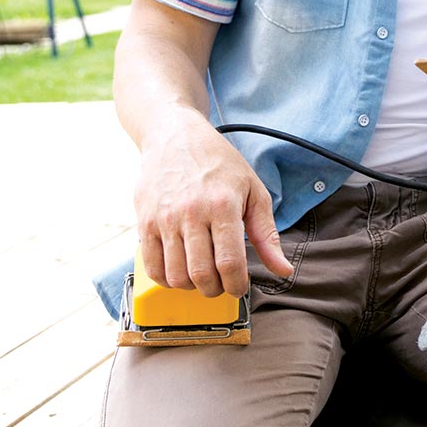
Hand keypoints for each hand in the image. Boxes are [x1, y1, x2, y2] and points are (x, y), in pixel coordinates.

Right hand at [133, 109, 292, 298]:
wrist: (174, 136)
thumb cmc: (218, 162)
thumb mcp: (253, 191)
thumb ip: (267, 234)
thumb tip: (282, 270)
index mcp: (223, 205)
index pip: (230, 263)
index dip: (237, 285)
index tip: (240, 286)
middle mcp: (191, 213)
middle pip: (202, 275)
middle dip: (216, 289)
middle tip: (222, 282)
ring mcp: (164, 219)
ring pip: (176, 276)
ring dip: (192, 286)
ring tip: (202, 275)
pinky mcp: (144, 222)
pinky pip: (152, 266)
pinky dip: (167, 279)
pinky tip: (180, 270)